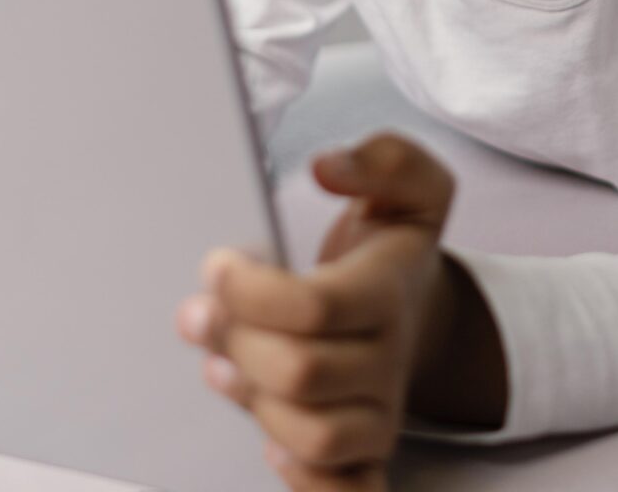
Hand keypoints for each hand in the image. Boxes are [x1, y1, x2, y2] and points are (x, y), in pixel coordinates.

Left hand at [176, 133, 462, 490]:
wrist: (417, 310)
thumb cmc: (388, 248)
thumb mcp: (405, 184)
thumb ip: (382, 158)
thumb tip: (329, 165)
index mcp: (388, 292)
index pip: (314, 307)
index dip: (251, 290)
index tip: (217, 265)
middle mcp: (387, 361)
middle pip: (302, 375)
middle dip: (236, 341)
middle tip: (200, 313)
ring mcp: (378, 413)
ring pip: (313, 437)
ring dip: (253, 402)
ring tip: (220, 365)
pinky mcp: (366, 453)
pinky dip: (308, 482)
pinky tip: (271, 447)